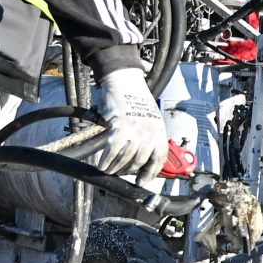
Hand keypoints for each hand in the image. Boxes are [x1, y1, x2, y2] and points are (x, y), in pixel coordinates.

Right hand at [94, 67, 170, 181]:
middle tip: (120, 173)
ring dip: (115, 168)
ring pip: (125, 159)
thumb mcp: (150, 119)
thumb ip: (149, 137)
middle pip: (140, 162)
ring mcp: (135, 130)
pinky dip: (106, 160)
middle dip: (128, 171)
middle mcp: (150, 132)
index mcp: (160, 131)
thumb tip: (142, 158)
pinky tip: (102, 165)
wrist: (125, 81)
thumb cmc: (136, 100)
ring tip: (109, 170)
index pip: (159, 159)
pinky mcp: (119, 127)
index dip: (150, 173)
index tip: (142, 182)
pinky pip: (112, 151)